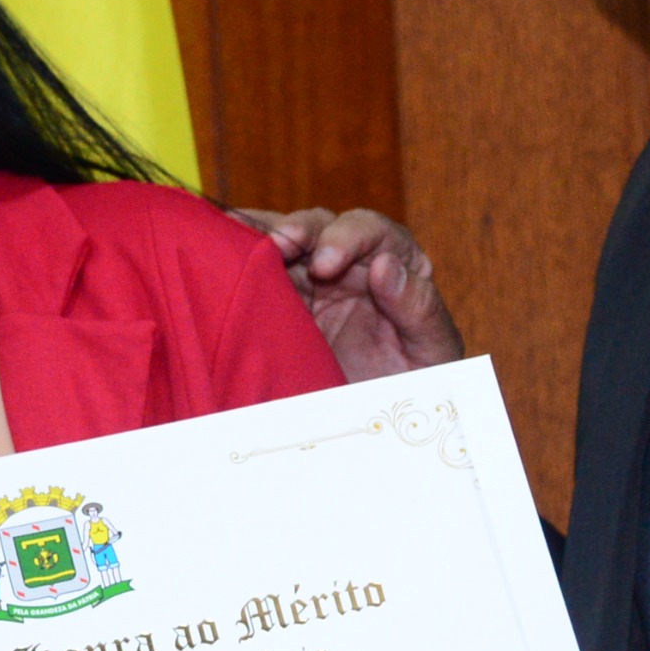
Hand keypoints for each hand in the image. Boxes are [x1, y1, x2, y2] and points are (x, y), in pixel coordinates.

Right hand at [236, 205, 465, 379]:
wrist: (380, 424)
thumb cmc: (417, 383)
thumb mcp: (433, 349)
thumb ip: (419, 308)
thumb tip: (386, 266)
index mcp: (395, 264)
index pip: (373, 231)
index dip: (348, 236)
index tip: (327, 262)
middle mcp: (352, 264)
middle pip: (322, 226)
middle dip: (299, 229)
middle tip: (280, 245)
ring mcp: (312, 281)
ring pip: (284, 243)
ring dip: (261, 239)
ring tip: (237, 244)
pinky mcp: (282, 302)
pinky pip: (258, 271)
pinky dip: (238, 258)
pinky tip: (216, 254)